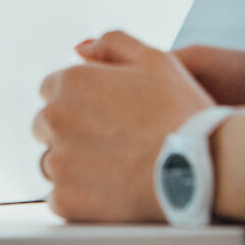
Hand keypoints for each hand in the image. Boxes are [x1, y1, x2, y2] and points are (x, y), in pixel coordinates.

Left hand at [33, 30, 215, 222]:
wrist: (199, 168)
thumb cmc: (180, 112)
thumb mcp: (154, 59)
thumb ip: (112, 44)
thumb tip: (81, 48)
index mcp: (70, 82)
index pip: (50, 89)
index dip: (78, 101)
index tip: (104, 115)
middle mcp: (55, 120)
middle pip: (46, 126)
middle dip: (71, 131)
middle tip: (112, 142)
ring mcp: (59, 162)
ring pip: (52, 163)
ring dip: (73, 166)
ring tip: (114, 169)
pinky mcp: (66, 200)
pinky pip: (59, 198)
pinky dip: (79, 198)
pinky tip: (110, 192)